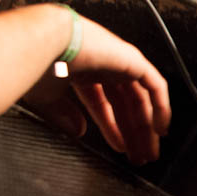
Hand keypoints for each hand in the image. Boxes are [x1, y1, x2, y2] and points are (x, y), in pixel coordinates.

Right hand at [26, 15, 170, 165]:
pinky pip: (154, 85)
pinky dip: (161, 107)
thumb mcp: (46, 97)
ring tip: (149, 151)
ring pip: (140, 97)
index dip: (111, 127)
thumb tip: (79, 131)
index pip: (102, 102)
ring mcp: (116, 59)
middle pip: (124, 103)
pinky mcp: (130, 58)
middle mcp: (100, 63)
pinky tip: (160, 129)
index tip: (119, 148)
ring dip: (146, 126)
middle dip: (132, 131)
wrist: (41, 39)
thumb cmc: (35, 63)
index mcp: (79, 69)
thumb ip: (63, 114)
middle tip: (139, 156)